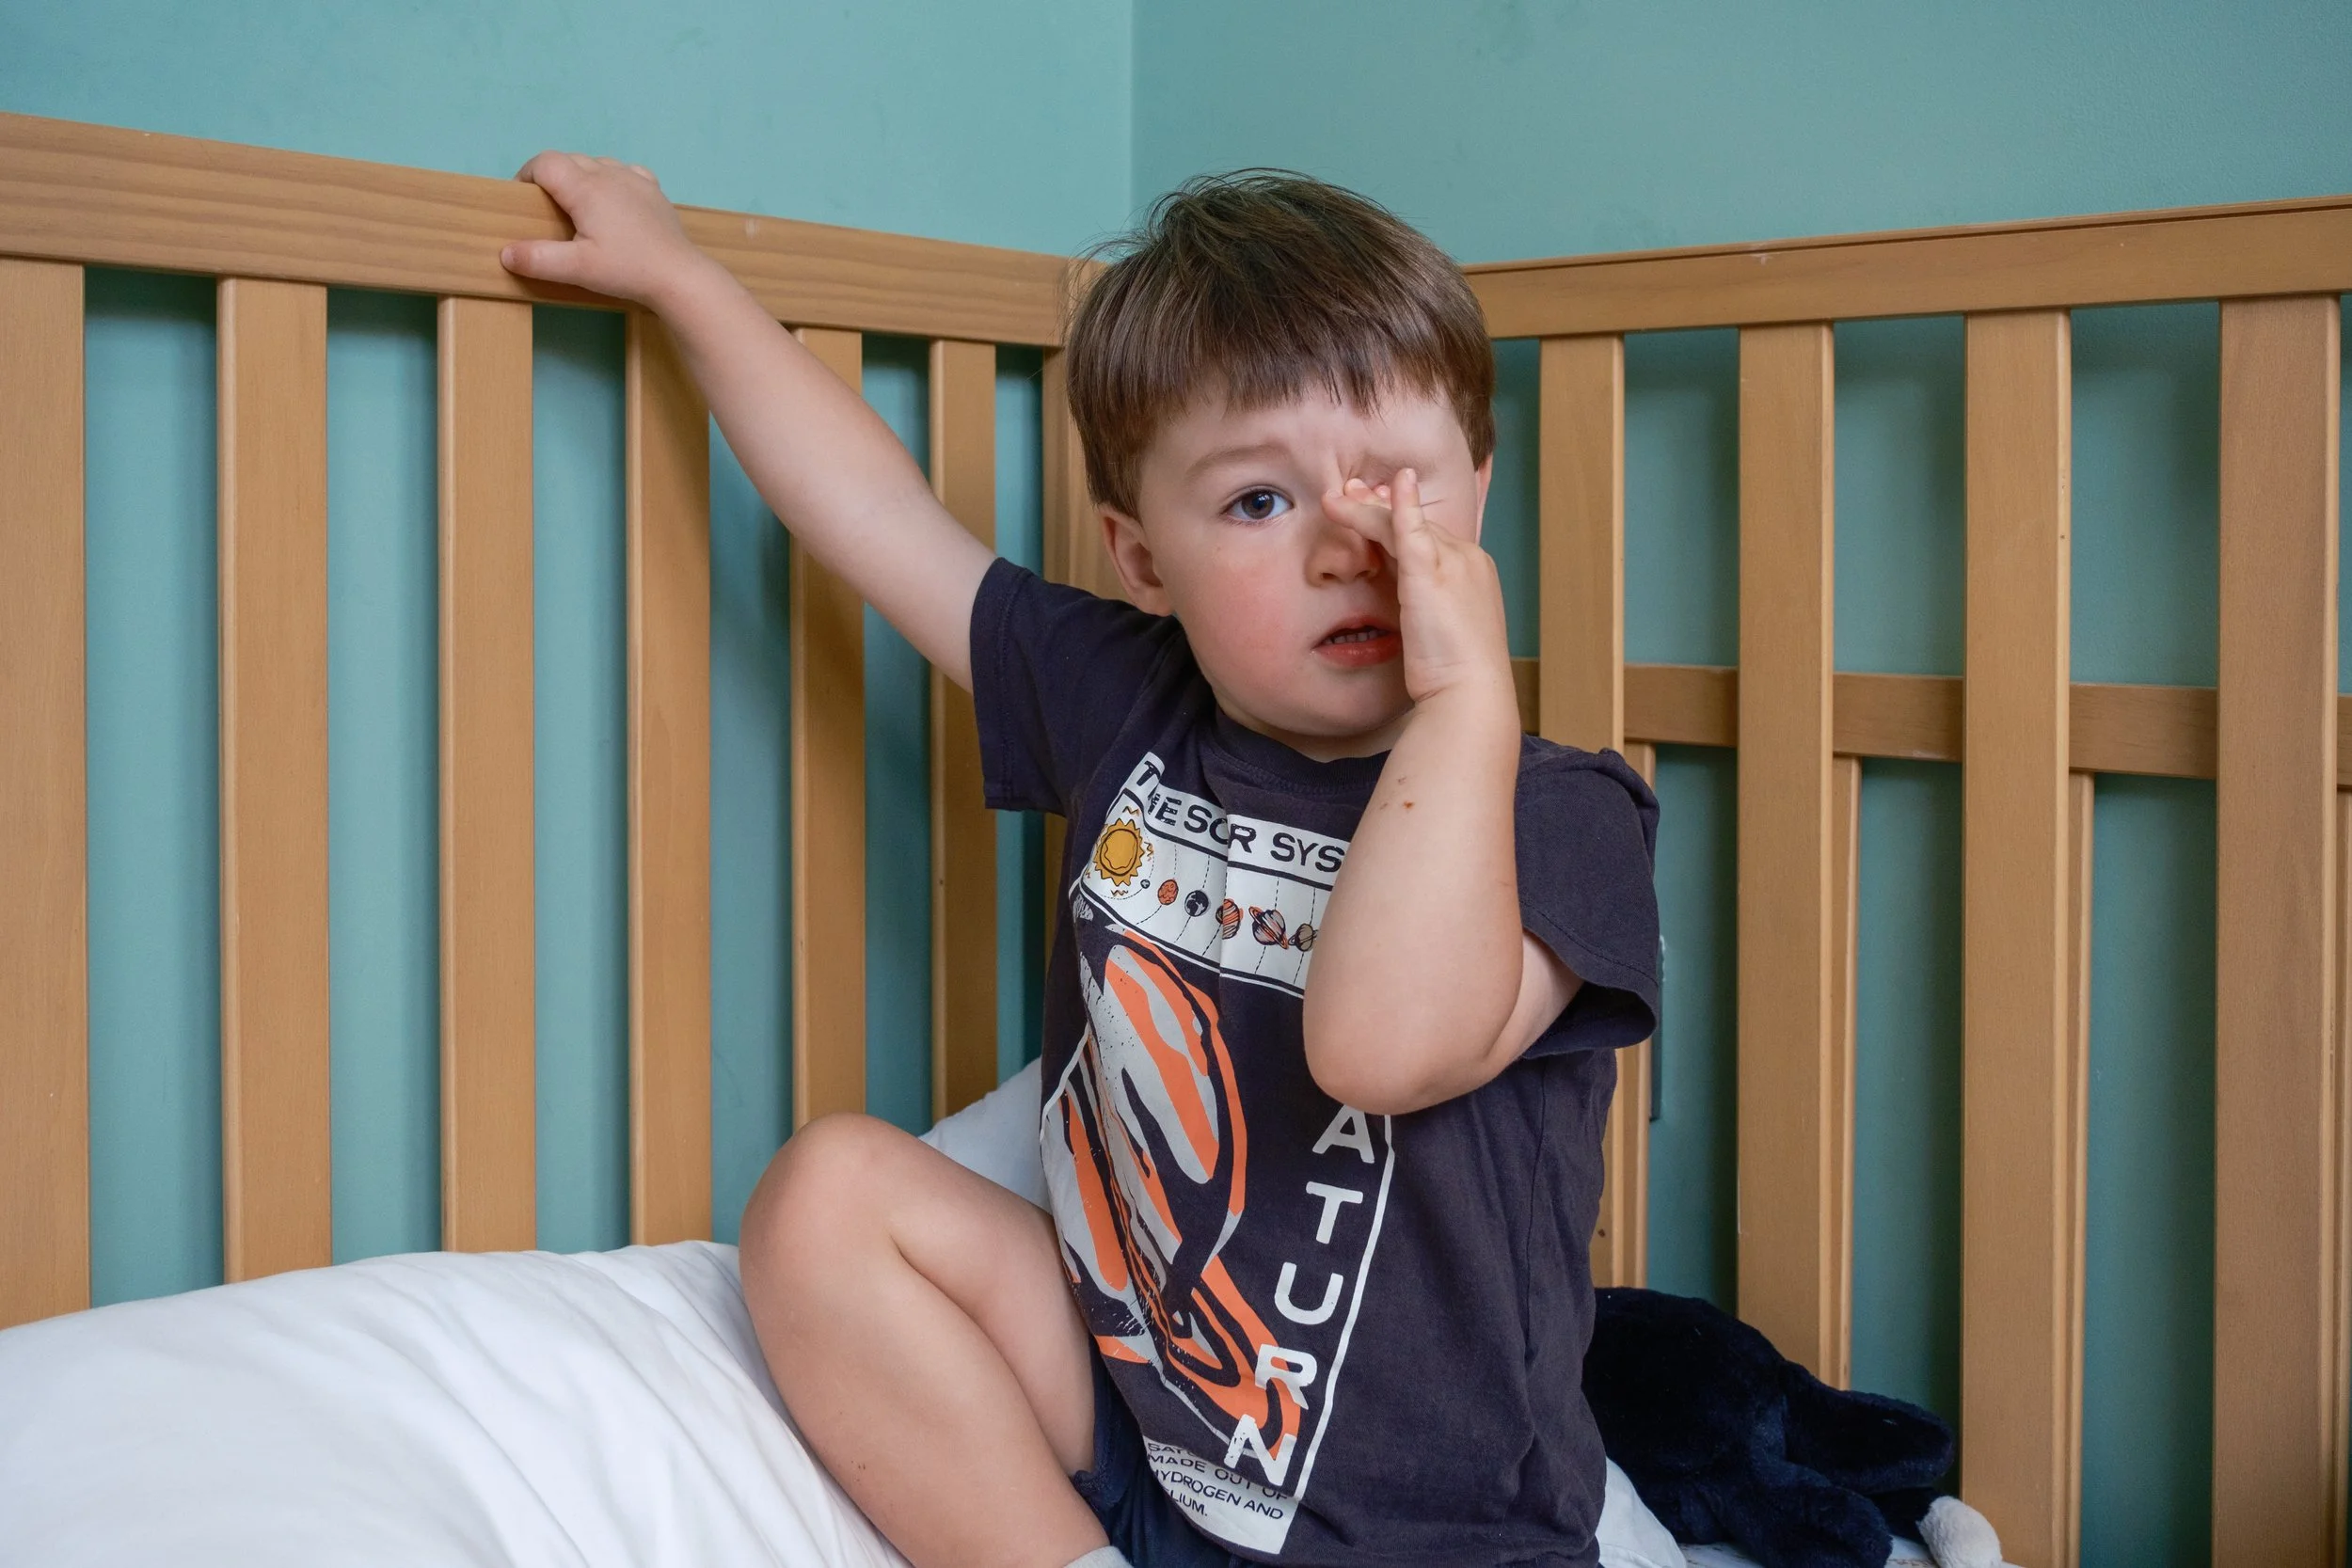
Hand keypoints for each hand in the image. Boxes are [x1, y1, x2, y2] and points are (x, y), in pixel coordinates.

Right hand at [500, 153, 714, 308]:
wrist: (679, 276)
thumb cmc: (627, 270)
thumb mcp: (578, 269)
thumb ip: (539, 259)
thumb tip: (505, 252)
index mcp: (586, 188)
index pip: (545, 162)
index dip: (527, 175)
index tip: (522, 199)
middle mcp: (609, 174)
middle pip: (569, 159)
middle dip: (550, 177)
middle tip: (546, 209)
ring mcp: (635, 179)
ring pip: (597, 163)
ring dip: (580, 176)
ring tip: (578, 207)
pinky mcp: (653, 190)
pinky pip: (624, 171)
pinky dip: (610, 179)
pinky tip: (613, 201)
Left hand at [1322, 468, 1513, 709]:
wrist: (1470, 693)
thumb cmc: (1455, 675)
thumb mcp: (1439, 632)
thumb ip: (1424, 606)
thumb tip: (1410, 603)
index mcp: (1473, 573)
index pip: (1431, 538)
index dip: (1399, 522)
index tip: (1373, 510)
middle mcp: (1468, 561)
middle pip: (1418, 525)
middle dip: (1380, 507)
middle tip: (1351, 492)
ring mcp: (1453, 564)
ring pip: (1405, 524)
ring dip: (1368, 508)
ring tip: (1335, 498)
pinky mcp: (1432, 575)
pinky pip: (1412, 530)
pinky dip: (1401, 505)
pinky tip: (1391, 485)